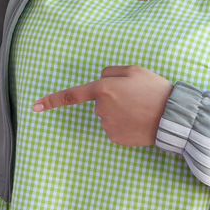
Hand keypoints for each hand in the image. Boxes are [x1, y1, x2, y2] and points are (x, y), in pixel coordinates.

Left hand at [33, 65, 172, 147]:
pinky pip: (115, 128)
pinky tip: (139, 121)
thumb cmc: (155, 90)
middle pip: (100, 101)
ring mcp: (108, 126)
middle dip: (113, 98)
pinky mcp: (116, 139)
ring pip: (108, 115)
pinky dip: (125, 125)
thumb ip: (111, 73)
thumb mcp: (134, 70)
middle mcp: (102, 109)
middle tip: (137, 96)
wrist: (173, 117)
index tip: (35, 107)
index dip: (53, 100)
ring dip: (120, 111)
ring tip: (141, 108)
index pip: (72, 95)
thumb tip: (101, 81)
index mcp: (104, 89)